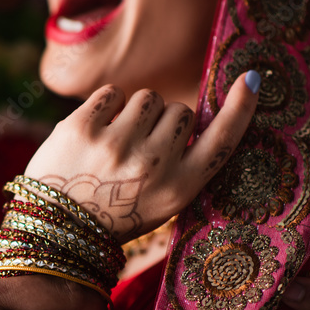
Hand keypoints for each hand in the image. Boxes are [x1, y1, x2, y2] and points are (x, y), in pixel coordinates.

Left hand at [23, 71, 259, 242]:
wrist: (55, 229)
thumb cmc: (115, 212)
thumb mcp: (160, 203)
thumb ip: (183, 164)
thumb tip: (197, 113)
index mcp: (178, 189)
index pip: (221, 141)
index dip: (240, 109)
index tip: (253, 80)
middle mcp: (152, 166)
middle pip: (180, 110)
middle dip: (164, 122)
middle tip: (140, 150)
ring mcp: (115, 145)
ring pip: (148, 98)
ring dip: (136, 112)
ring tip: (116, 142)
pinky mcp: (82, 127)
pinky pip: (113, 93)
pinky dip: (107, 107)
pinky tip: (96, 133)